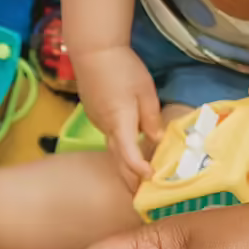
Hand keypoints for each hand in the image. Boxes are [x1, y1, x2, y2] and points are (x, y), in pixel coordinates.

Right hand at [74, 44, 161, 186]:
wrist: (93, 50)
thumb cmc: (122, 67)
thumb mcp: (145, 91)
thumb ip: (151, 117)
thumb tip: (156, 139)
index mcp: (120, 122)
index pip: (129, 155)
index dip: (140, 170)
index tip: (151, 178)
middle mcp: (106, 127)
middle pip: (118, 159)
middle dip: (129, 179)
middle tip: (139, 197)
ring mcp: (97, 121)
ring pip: (113, 147)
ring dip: (124, 163)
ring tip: (137, 177)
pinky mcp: (94, 113)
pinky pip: (109, 135)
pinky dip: (119, 146)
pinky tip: (128, 147)